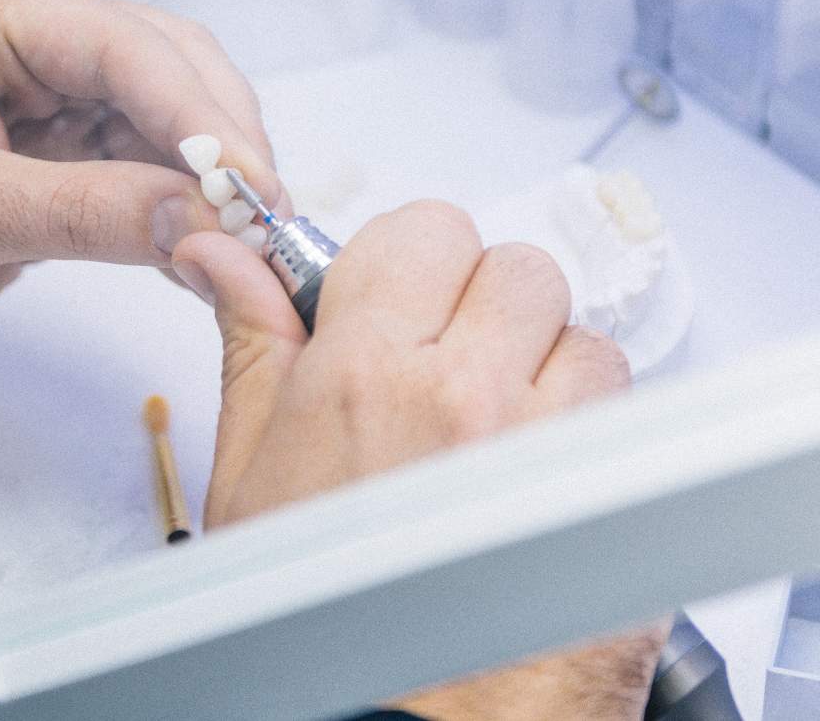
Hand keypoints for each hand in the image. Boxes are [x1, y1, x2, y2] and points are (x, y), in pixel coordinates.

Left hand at [0, 0, 283, 384]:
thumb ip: (83, 213)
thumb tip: (204, 216)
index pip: (126, 46)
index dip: (201, 115)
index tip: (253, 183)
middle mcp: (28, 45)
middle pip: (168, 72)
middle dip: (222, 142)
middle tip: (269, 219)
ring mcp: (48, 105)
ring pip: (169, 124)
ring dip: (214, 179)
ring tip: (254, 241)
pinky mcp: (58, 165)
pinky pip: (145, 177)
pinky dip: (185, 213)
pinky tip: (211, 248)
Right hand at [171, 200, 662, 719]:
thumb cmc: (316, 618)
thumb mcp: (250, 469)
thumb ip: (253, 339)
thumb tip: (223, 255)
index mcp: (363, 375)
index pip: (426, 228)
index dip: (411, 261)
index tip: (395, 300)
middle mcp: (467, 394)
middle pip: (515, 267)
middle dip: (479, 305)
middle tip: (441, 366)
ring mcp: (551, 441)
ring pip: (581, 334)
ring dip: (543, 365)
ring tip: (491, 431)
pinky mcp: (609, 489)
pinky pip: (623, 409)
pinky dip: (585, 424)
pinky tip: (528, 473)